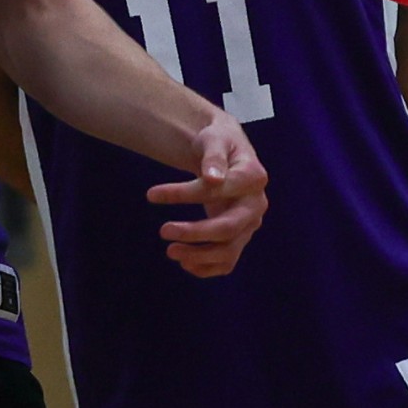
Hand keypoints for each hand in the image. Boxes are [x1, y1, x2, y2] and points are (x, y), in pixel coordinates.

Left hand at [145, 112, 268, 276]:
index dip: (184, 194)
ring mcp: (249, 224)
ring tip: (171, 251)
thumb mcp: (214, 139)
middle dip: (195, 233)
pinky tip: (184, 262)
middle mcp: (256, 205)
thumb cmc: (218, 142)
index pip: (218, 191)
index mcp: (253, 177)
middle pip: (228, 229)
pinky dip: (206, 268)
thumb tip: (213, 178)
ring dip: (199, 256)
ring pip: (228, 251)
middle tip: (163, 231)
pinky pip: (227, 261)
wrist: (227, 152)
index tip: (151, 194)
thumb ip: (213, 157)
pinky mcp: (240, 237)